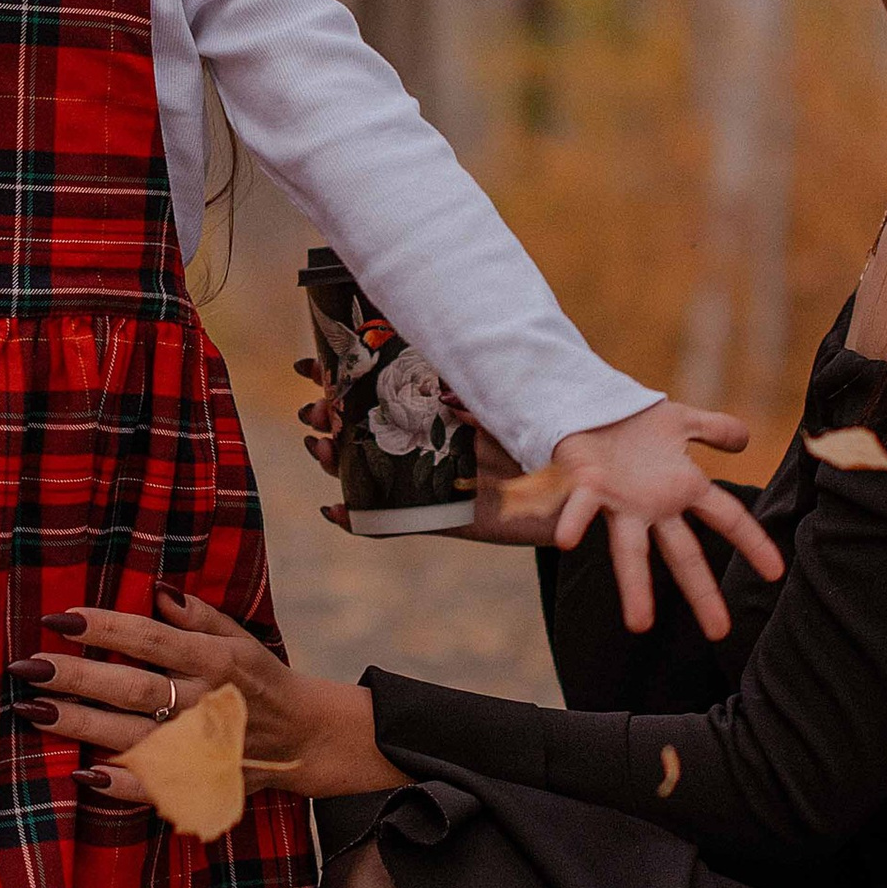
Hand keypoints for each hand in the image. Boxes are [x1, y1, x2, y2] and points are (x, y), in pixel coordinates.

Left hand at [13, 586, 398, 800]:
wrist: (306, 739)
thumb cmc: (261, 679)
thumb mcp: (240, 637)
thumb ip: (197, 615)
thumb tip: (155, 589)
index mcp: (216, 661)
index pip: (151, 639)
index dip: (105, 628)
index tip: (60, 618)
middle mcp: (206, 703)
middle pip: (132, 688)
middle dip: (77, 677)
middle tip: (29, 666)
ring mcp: (201, 747)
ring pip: (132, 736)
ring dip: (80, 726)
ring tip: (33, 710)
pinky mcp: (199, 781)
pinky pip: (154, 786)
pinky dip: (119, 783)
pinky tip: (81, 773)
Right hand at [294, 362, 541, 545]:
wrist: (579, 489)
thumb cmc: (547, 435)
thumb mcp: (504, 399)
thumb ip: (470, 387)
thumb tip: (438, 382)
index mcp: (435, 411)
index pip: (378, 390)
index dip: (339, 378)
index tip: (307, 365)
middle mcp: (424, 443)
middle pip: (360, 430)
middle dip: (328, 418)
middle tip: (315, 411)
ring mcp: (427, 481)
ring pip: (367, 472)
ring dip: (335, 461)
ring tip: (320, 447)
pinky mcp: (441, 516)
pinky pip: (392, 522)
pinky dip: (360, 519)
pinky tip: (335, 509)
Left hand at [546, 397, 784, 637]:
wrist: (587, 405)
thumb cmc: (633, 423)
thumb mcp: (681, 422)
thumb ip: (714, 430)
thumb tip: (745, 439)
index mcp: (682, 488)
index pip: (727, 517)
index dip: (752, 542)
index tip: (776, 573)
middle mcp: (654, 506)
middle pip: (684, 553)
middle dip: (702, 592)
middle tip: (720, 633)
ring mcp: (620, 502)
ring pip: (631, 551)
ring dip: (635, 587)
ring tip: (640, 625)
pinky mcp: (587, 487)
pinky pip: (580, 507)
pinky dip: (574, 523)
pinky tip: (566, 542)